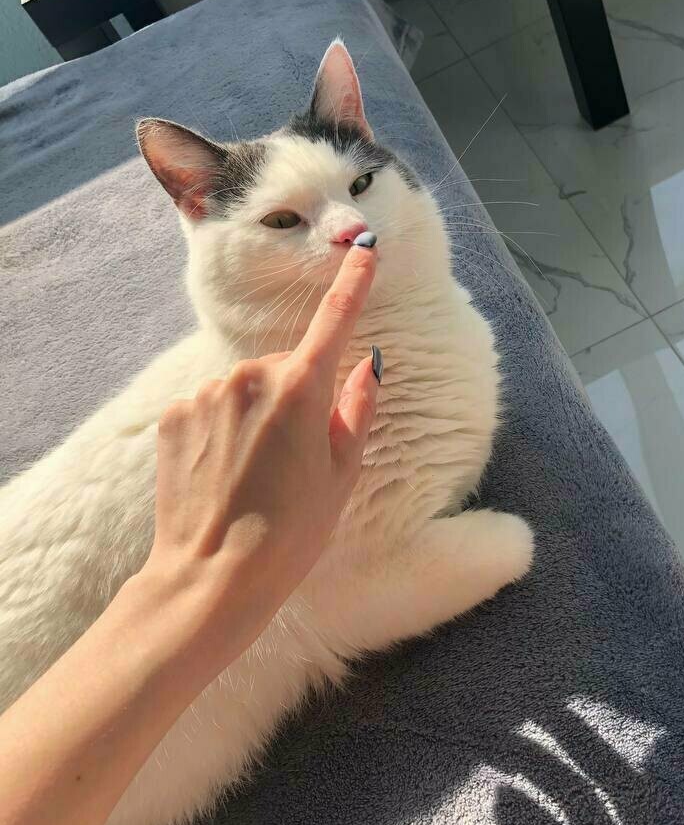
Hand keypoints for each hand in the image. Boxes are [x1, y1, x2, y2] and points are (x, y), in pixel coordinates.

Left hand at [129, 240, 379, 673]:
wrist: (212, 578)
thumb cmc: (292, 533)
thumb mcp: (342, 475)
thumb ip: (357, 410)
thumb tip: (367, 365)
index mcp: (301, 390)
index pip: (335, 320)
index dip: (353, 281)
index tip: (364, 246)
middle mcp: (250, 377)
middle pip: (286, 370)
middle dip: (296, 399)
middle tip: (297, 461)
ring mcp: (206, 394)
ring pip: (245, 390)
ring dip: (256, 417)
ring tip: (256, 476)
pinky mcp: (174, 415)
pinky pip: (210, 408)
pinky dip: (221, 430)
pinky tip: (224, 474)